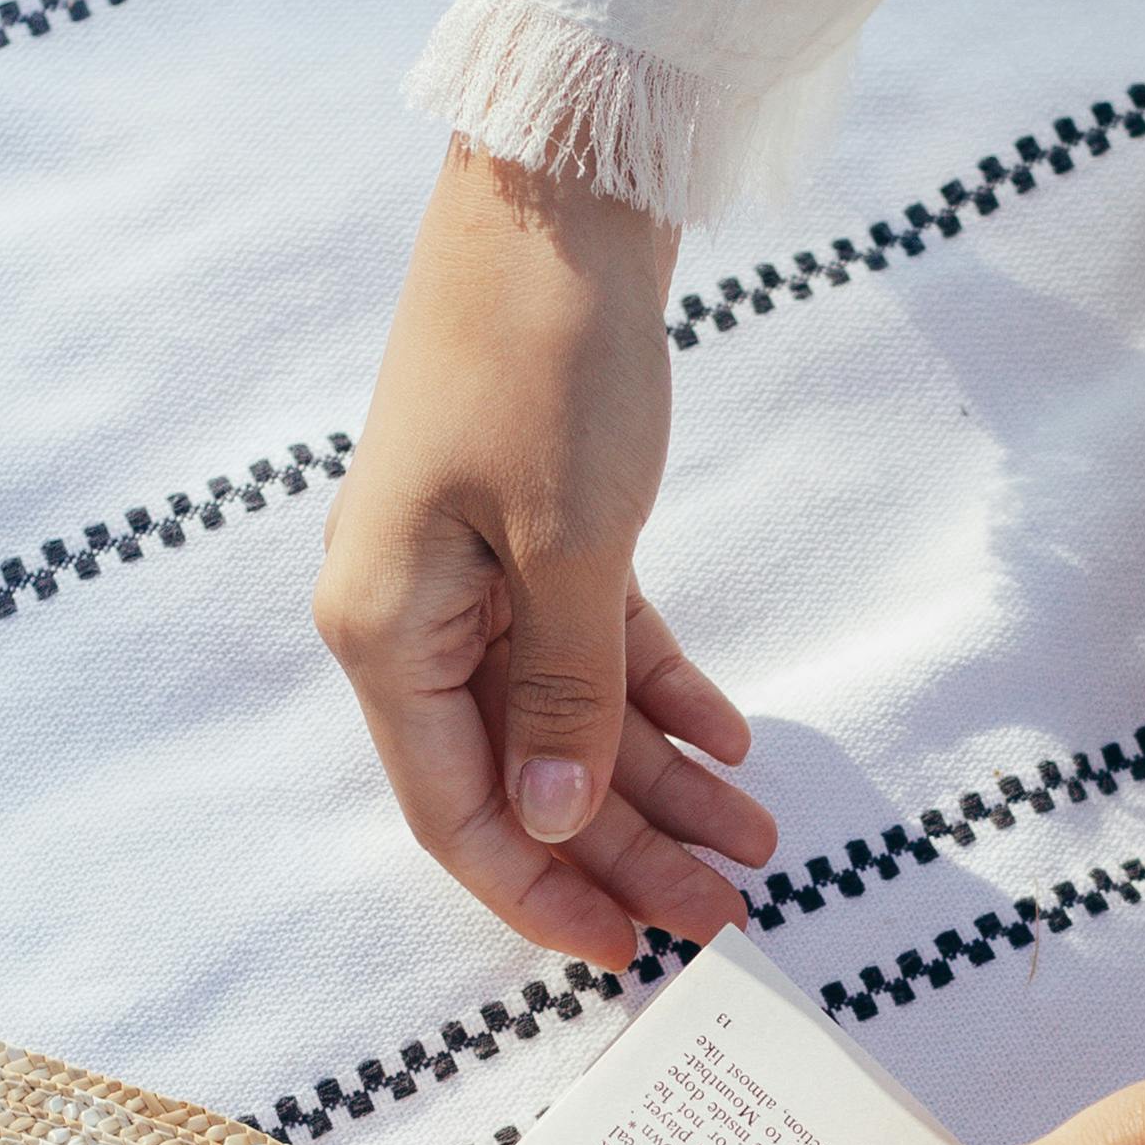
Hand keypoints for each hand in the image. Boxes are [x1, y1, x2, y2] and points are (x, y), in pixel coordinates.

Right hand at [315, 142, 776, 975]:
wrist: (560, 191)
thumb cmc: (545, 354)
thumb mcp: (571, 544)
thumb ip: (563, 696)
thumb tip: (545, 822)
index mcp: (388, 630)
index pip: (458, 814)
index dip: (541, 893)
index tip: (629, 953)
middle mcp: (415, 612)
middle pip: (522, 777)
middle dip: (625, 849)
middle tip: (730, 910)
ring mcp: (471, 570)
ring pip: (565, 716)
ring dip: (658, 781)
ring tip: (757, 838)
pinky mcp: (531, 526)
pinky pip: (592, 643)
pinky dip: (658, 691)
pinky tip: (732, 739)